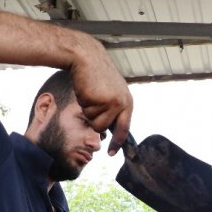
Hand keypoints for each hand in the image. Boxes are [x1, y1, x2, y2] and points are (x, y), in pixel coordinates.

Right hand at [69, 41, 132, 155]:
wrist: (87, 57)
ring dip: (88, 111)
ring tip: (90, 94)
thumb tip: (107, 130)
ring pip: (94, 122)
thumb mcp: (111, 93)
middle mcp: (122, 104)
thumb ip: (113, 109)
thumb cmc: (96, 76)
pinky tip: (86, 91)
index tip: (111, 153)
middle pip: (104, 128)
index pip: (125, 128)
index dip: (117, 142)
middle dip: (95, 120)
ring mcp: (111, 103)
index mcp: (127, 103)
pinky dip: (83, 104)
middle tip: (92, 101)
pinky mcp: (99, 100)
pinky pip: (87, 113)